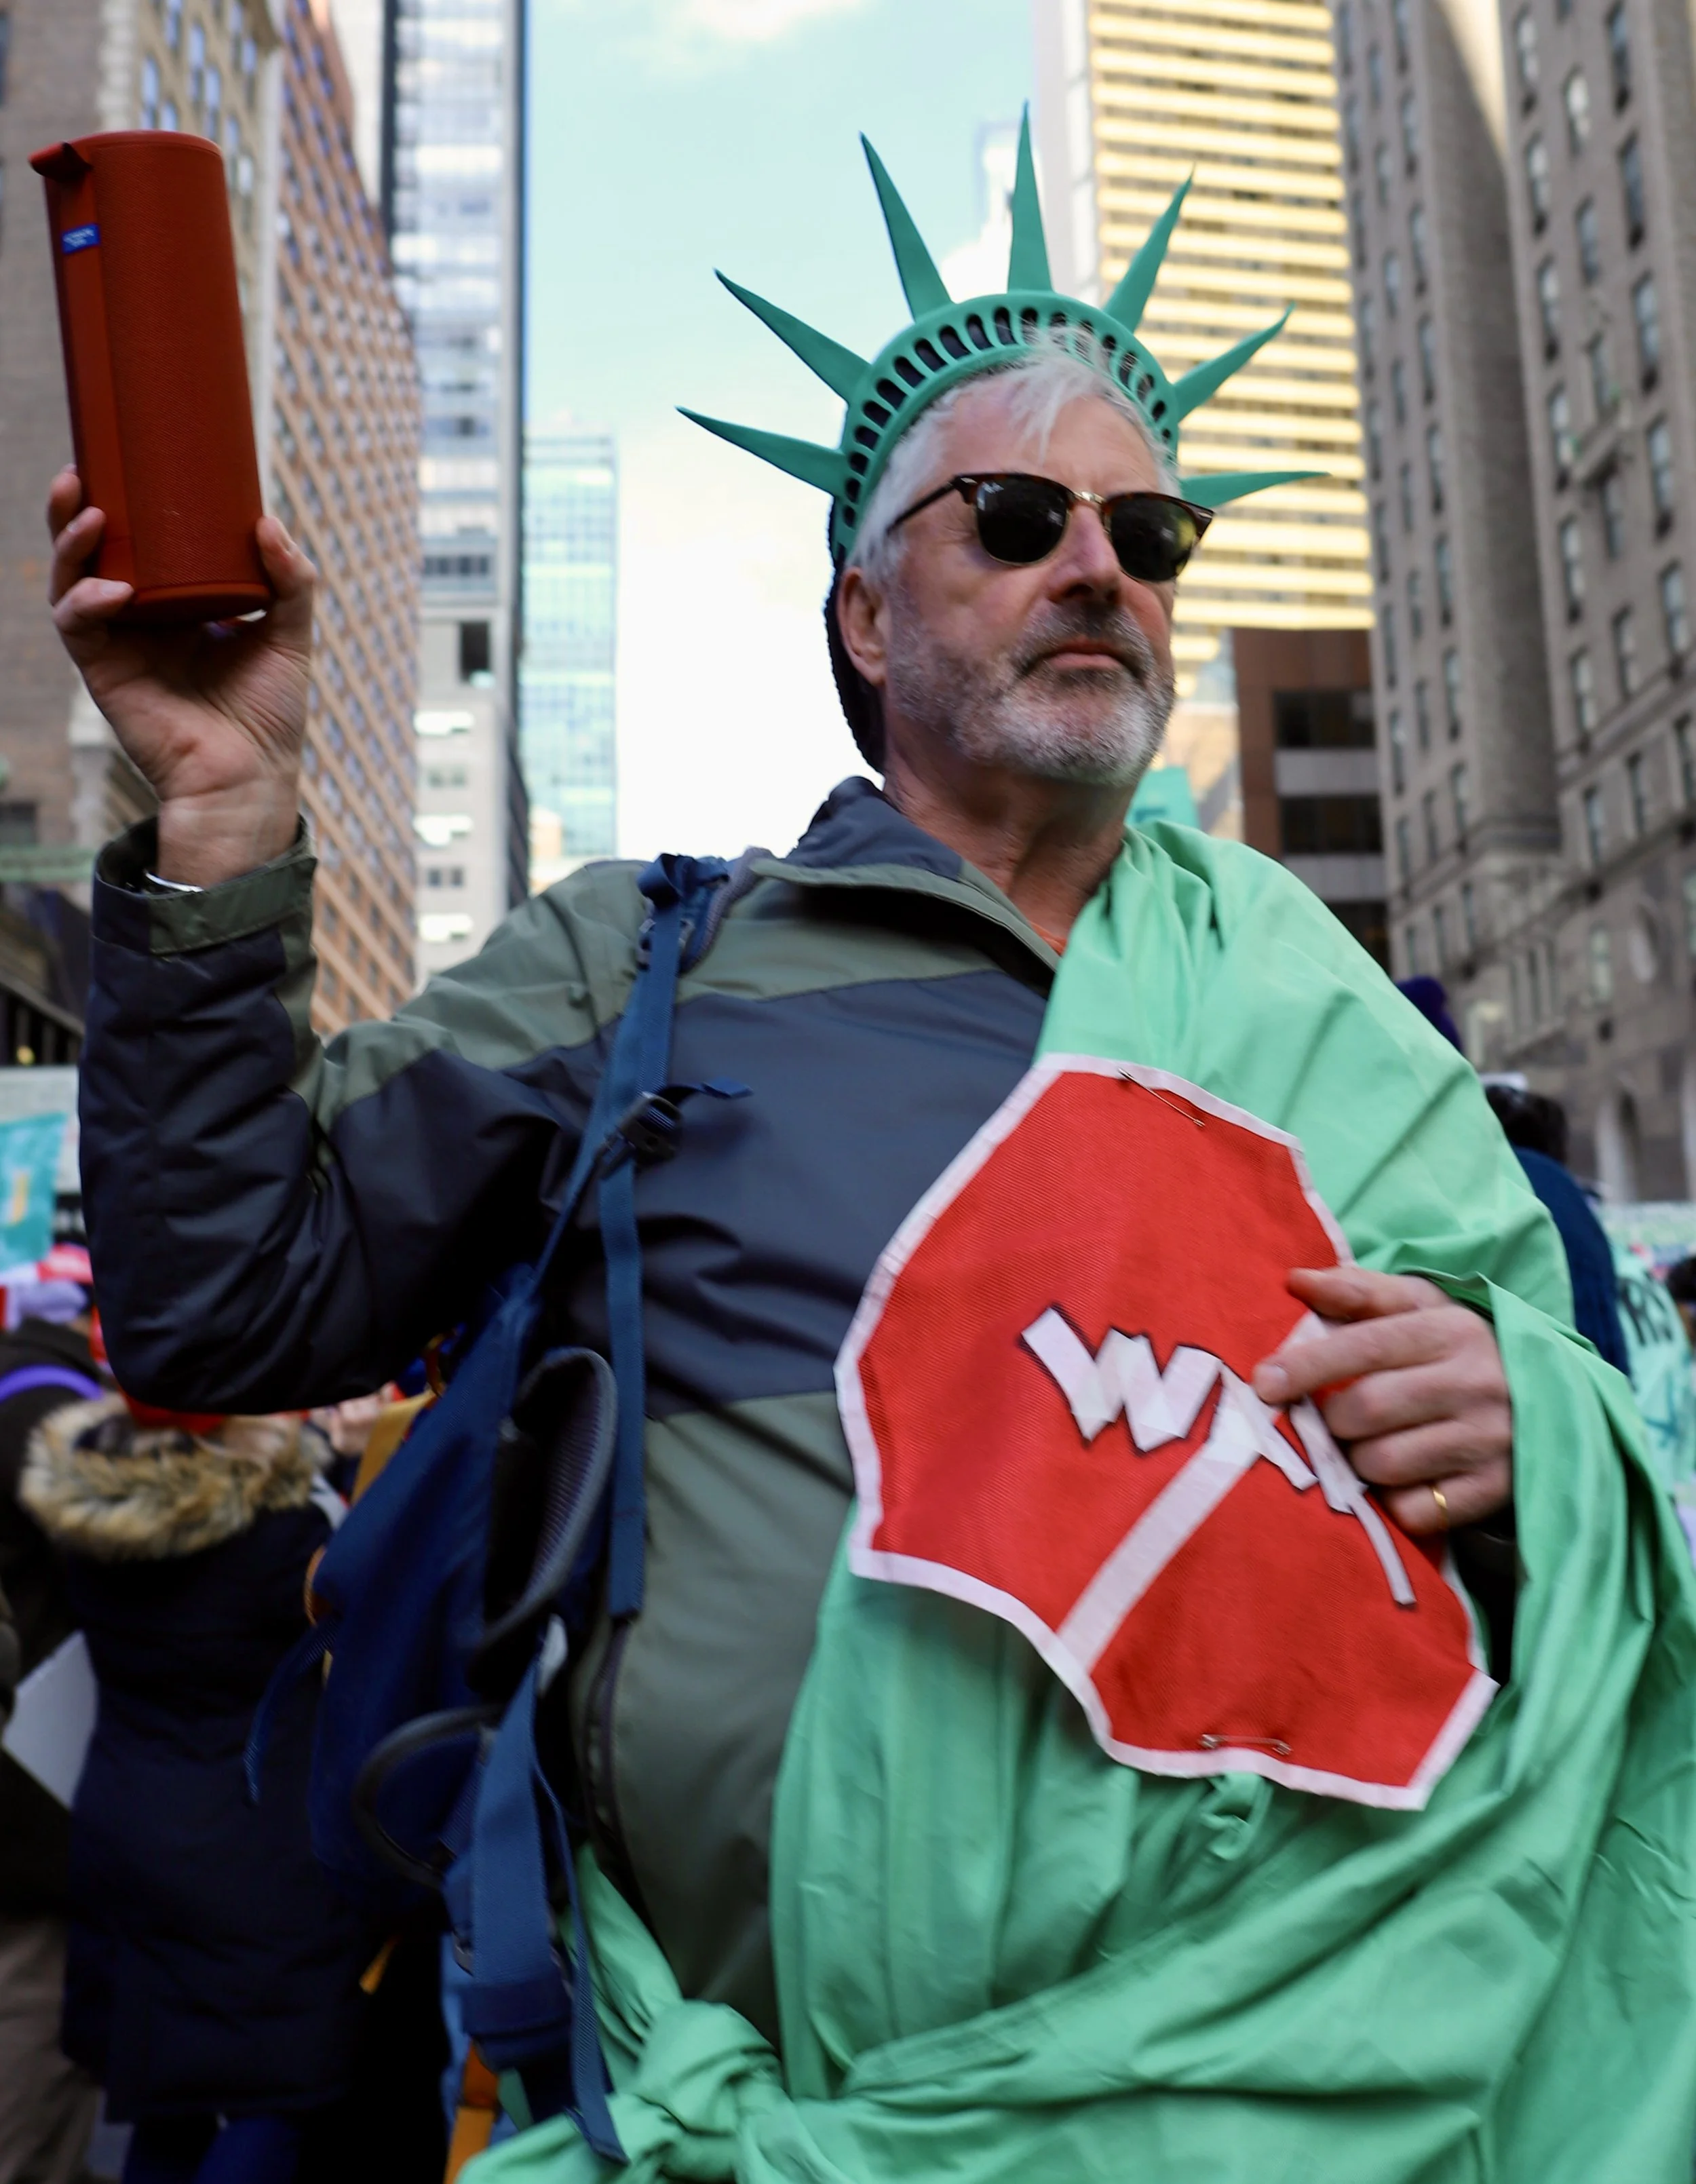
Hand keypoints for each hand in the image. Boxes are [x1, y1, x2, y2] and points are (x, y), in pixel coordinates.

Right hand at [47, 467, 313, 884]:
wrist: (250, 775)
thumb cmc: (270, 714)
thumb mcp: (290, 637)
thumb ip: (291, 581)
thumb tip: (267, 520)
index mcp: (177, 603)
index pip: (137, 542)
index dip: (121, 502)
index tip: (121, 458)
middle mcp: (140, 618)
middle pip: (91, 552)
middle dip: (76, 511)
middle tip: (81, 471)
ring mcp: (117, 643)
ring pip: (71, 580)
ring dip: (72, 544)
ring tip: (92, 513)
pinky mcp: (103, 672)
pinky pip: (77, 626)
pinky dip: (87, 601)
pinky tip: (111, 588)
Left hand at [1251, 1266, 1512, 1535]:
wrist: (1547, 1405)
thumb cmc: (1457, 1351)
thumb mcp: (1421, 1308)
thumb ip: (1358, 1292)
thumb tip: (1295, 1279)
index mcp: (1452, 1330)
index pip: (1365, 1346)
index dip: (1307, 1366)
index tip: (1262, 1383)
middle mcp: (1476, 1382)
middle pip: (1365, 1410)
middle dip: (1332, 1419)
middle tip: (1335, 1418)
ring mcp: (1489, 1440)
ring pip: (1381, 1463)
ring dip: (1357, 1460)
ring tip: (1370, 1445)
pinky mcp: (1493, 1490)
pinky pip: (1413, 1510)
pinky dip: (1393, 1501)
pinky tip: (1401, 1479)